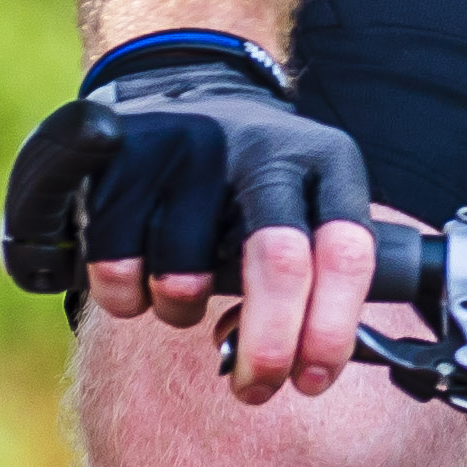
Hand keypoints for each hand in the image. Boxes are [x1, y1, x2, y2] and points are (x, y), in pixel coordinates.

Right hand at [2, 37, 378, 402]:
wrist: (178, 80)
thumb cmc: (250, 181)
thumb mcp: (303, 206)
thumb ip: (309, 281)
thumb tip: (290, 370)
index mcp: (325, 162)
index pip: (348, 252)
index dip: (332, 330)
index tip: (313, 381)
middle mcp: (263, 146)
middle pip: (279, 261)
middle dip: (269, 345)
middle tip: (254, 387)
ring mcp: (191, 144)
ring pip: (184, 273)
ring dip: (181, 314)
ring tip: (182, 300)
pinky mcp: (123, 151)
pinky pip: (118, 260)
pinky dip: (125, 295)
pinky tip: (136, 280)